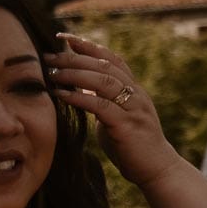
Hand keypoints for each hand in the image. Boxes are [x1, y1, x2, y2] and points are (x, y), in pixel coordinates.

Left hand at [45, 33, 181, 187]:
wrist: (157, 170)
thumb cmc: (133, 145)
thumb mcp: (116, 117)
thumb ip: (102, 101)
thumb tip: (77, 88)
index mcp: (134, 90)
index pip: (112, 59)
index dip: (89, 45)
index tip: (64, 37)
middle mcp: (136, 94)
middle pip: (105, 66)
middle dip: (74, 58)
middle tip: (49, 57)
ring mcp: (134, 109)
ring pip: (104, 81)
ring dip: (74, 74)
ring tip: (51, 73)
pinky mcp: (127, 125)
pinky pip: (101, 106)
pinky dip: (78, 97)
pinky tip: (60, 95)